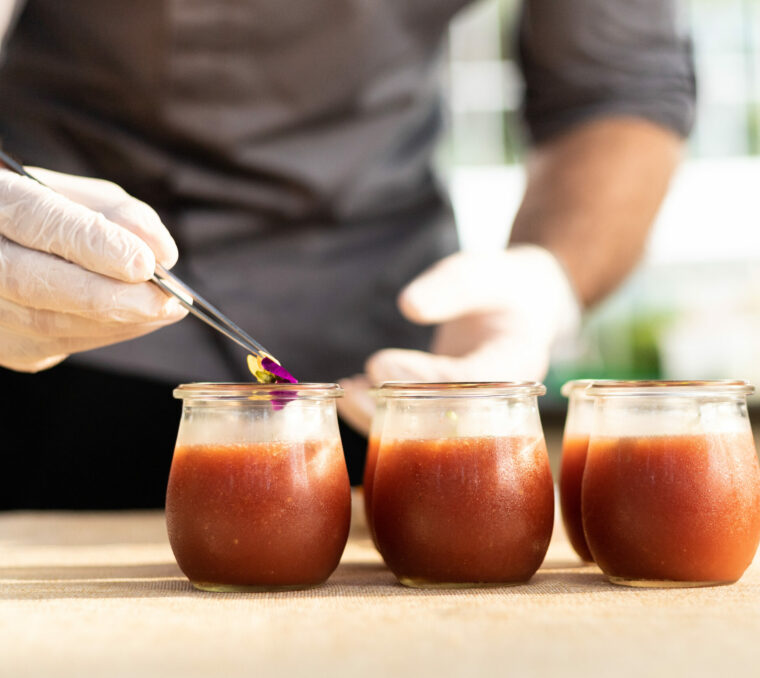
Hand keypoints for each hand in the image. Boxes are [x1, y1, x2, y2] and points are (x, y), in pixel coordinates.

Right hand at [0, 167, 185, 371]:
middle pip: (31, 281)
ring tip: (167, 308)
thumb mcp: (84, 198)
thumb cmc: (50, 215)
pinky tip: (140, 319)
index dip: (93, 244)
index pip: (37, 221)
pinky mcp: (2, 343)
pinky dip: (108, 333)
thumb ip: (122, 216)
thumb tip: (162, 253)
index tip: (144, 263)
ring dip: (118, 320)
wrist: (6, 249)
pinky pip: (57, 345)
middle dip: (110, 295)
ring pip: (47, 322)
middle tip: (167, 299)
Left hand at [337, 245, 580, 434]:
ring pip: (428, 427)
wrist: (520, 302)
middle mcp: (498, 397)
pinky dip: (386, 408)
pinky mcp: (450, 407)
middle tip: (355, 387)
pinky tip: (355, 392)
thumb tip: (408, 306)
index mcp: (518, 364)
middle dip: (397, 409)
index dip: (423, 379)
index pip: (469, 386)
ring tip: (347, 391)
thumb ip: (451, 287)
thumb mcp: (481, 272)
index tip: (380, 362)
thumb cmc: (501, 283)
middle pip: (448, 421)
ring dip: (384, 415)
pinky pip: (418, 418)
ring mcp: (472, 407)